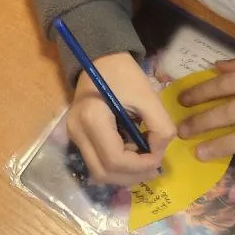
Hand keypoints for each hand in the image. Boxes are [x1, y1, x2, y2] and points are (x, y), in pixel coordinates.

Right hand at [67, 53, 175, 186]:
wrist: (101, 59)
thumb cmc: (124, 74)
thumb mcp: (149, 96)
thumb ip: (161, 127)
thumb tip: (158, 152)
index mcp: (92, 118)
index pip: (115, 160)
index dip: (141, 165)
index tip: (159, 154)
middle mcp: (77, 131)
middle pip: (104, 173)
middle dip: (133, 175)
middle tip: (155, 165)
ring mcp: (74, 136)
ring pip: (99, 173)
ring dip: (125, 173)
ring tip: (144, 159)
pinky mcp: (78, 137)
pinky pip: (97, 163)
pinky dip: (117, 166)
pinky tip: (132, 153)